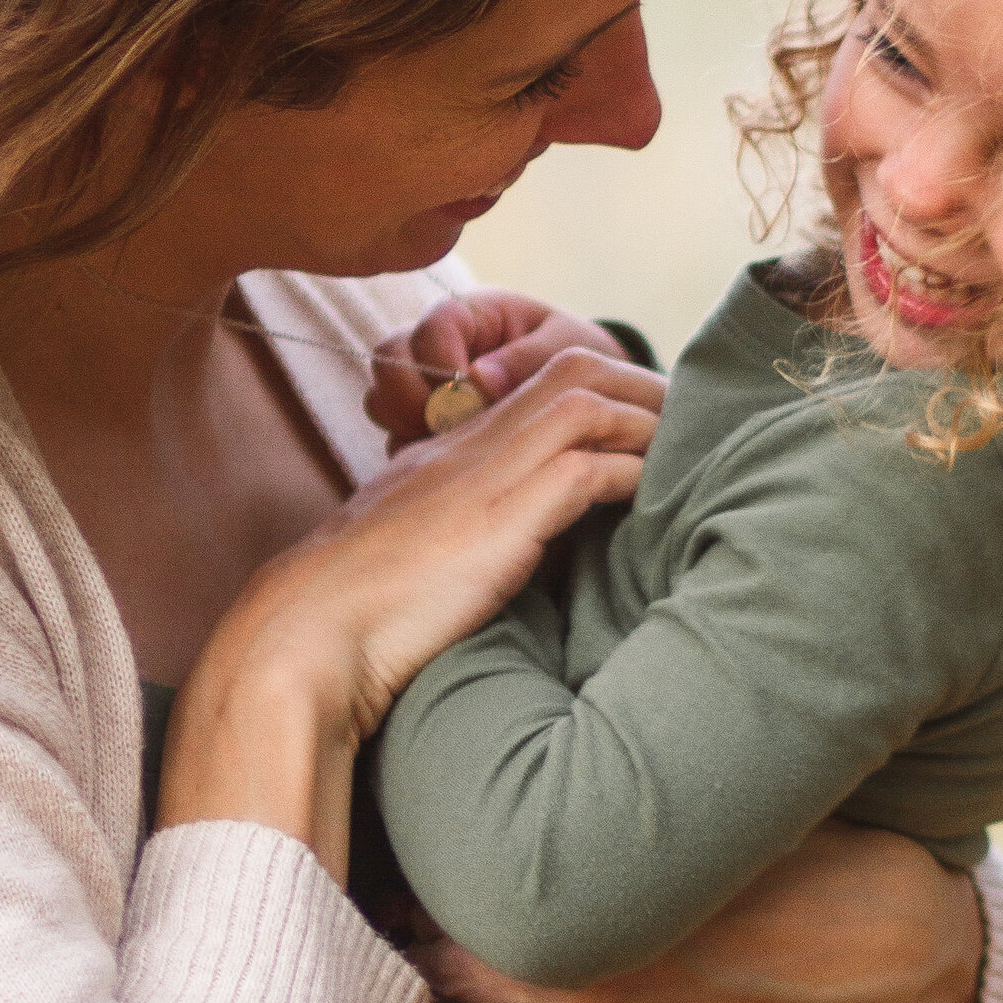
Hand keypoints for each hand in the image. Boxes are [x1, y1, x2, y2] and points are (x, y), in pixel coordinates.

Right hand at [159, 352, 660, 852]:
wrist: (309, 632)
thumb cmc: (350, 613)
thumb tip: (497, 550)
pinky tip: (657, 495)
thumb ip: (450, 532)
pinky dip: (633, 473)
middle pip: (572, 370)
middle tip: (689, 417)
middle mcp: (468, 445)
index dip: (597, 391)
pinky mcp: (504, 515)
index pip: (535, 388)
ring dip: (648, 421)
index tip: (640, 418)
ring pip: (590, 403)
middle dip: (638, 385)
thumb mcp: (406, 552)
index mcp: (445, 450)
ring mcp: (487, 474)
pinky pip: (590, 468)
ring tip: (693, 445)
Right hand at [366, 292, 652, 448]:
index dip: (441, 361)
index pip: (431, 328)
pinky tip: (449, 466)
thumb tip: (478, 379)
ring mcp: (427, 390)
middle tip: (445, 425)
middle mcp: (439, 348)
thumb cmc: (583, 358)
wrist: (593, 394)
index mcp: (472, 315)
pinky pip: (397, 438)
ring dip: (405, 425)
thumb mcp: (568, 349)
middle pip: (389, 359)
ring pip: (383, 399)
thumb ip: (529, 359)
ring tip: (446, 447)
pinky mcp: (426, 427)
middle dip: (408, 394)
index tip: (470, 394)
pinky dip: (413, 454)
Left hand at [418, 822, 985, 1002]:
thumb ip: (585, 807)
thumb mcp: (668, 808)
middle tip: (417, 952)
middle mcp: (583, 978)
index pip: (444, 908)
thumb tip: (506, 772)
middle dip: (422, 966)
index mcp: (580, 894)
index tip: (408, 892)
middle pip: (442, 982)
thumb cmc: (764, 854)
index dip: (415, 902)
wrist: (863, 939)